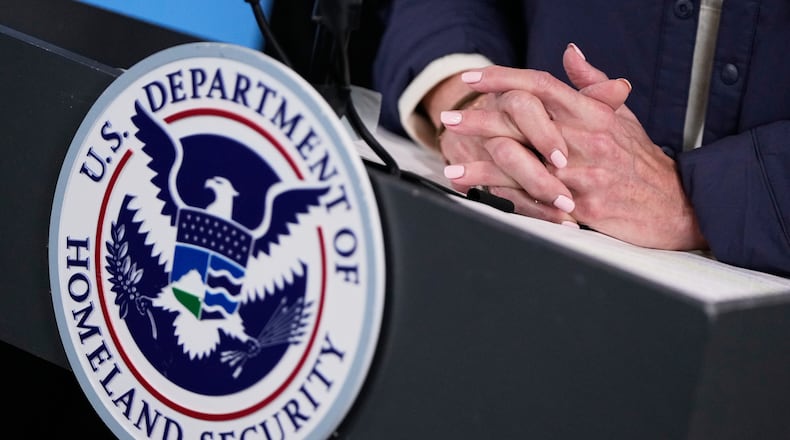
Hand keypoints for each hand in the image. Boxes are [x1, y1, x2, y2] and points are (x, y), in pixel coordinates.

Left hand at [442, 44, 706, 249]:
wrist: (675, 206)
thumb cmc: (643, 162)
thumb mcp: (623, 116)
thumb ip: (592, 84)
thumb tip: (570, 54)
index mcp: (593, 114)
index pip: (543, 86)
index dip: (505, 78)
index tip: (474, 78)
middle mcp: (585, 140)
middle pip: (524, 121)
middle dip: (482, 118)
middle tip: (450, 117)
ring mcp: (582, 174)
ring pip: (523, 162)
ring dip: (483, 163)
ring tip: (453, 163)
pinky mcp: (581, 207)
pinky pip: (534, 198)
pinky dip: (506, 194)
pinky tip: (482, 193)